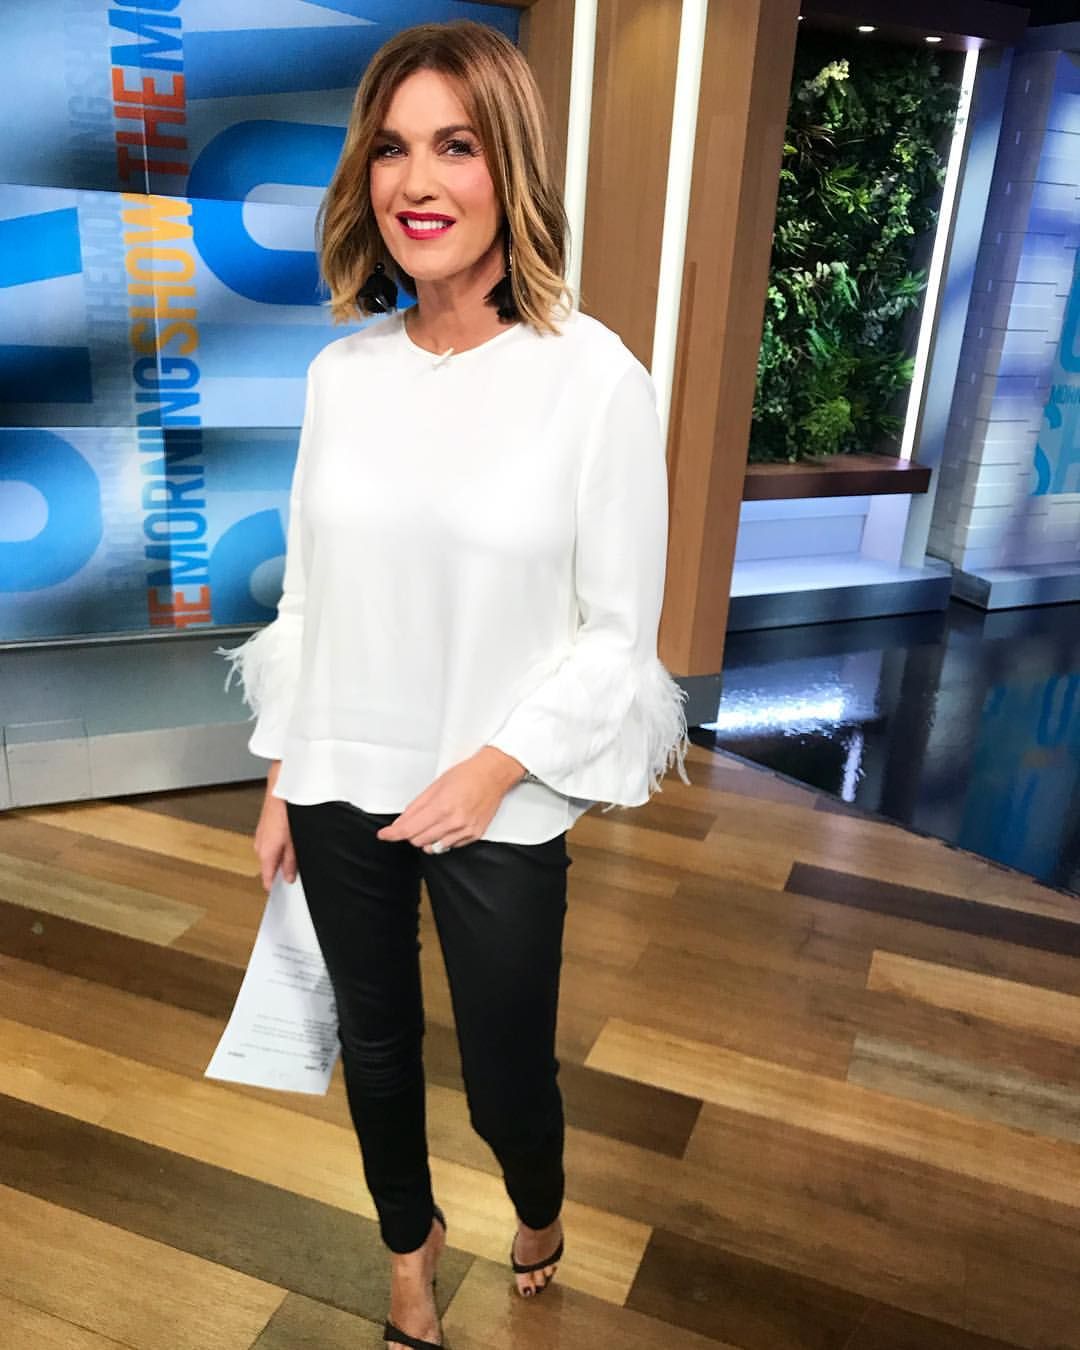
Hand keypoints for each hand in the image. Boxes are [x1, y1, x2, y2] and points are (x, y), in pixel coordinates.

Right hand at [254, 772, 296, 889]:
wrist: (281, 788)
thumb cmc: (285, 810)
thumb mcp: (294, 842)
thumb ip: (291, 861)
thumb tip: (289, 876)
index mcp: (264, 852)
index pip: (266, 877)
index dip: (274, 886)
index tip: (281, 892)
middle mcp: (259, 845)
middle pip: (270, 865)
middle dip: (281, 868)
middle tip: (295, 868)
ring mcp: (260, 836)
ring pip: (271, 853)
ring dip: (281, 854)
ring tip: (295, 849)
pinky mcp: (263, 827)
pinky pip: (271, 841)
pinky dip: (279, 843)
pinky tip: (289, 837)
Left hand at [376, 747, 524, 851]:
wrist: (493, 775)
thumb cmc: (466, 775)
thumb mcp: (435, 785)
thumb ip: (416, 807)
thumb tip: (400, 822)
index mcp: (441, 807)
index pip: (409, 829)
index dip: (392, 834)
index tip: (384, 835)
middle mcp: (454, 822)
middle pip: (418, 841)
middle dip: (411, 833)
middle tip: (414, 821)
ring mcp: (465, 831)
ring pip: (433, 848)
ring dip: (427, 838)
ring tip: (433, 822)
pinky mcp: (474, 835)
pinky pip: (449, 846)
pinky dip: (443, 839)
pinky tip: (447, 824)